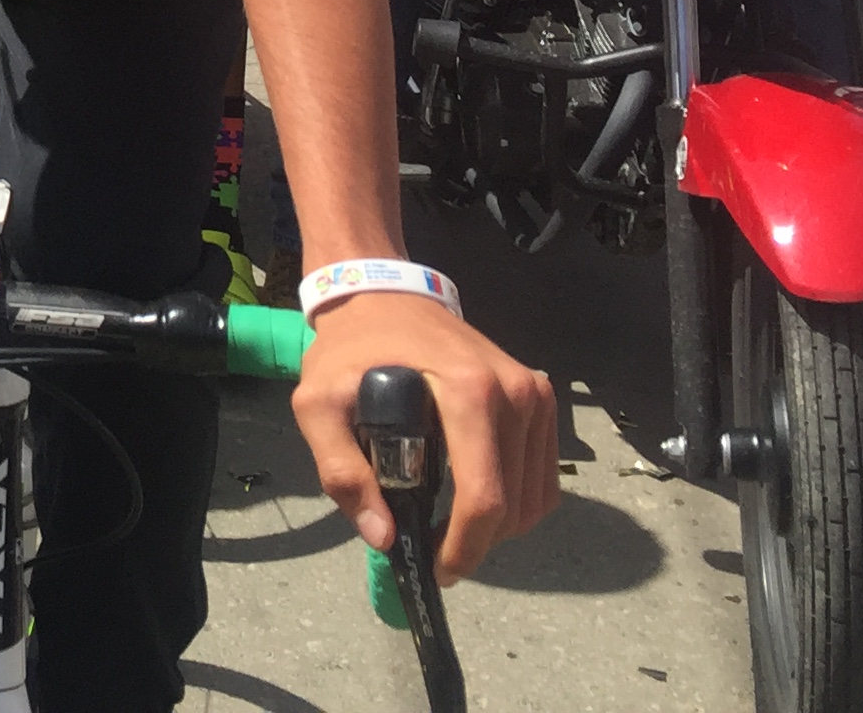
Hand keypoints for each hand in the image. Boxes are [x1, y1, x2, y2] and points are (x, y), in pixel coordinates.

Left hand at [294, 293, 558, 580]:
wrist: (382, 293)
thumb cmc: (351, 348)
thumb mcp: (319, 404)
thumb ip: (342, 472)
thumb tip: (383, 537)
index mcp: (469, 392)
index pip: (484, 496)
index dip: (463, 548)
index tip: (435, 570)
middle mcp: (516, 392)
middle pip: (513, 506)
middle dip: (476, 543)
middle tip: (435, 549)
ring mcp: (535, 394)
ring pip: (534, 497)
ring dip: (498, 528)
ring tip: (452, 526)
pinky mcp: (541, 398)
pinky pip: (543, 475)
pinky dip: (517, 501)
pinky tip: (478, 500)